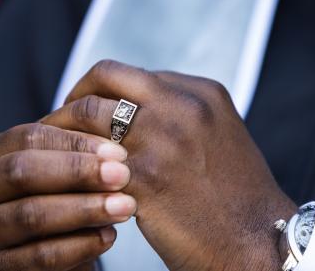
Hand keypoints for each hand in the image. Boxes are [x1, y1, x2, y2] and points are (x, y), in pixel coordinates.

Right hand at [0, 123, 135, 270]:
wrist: (46, 249)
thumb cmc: (57, 198)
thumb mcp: (59, 170)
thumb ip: (76, 152)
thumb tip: (114, 142)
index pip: (30, 137)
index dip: (76, 142)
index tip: (118, 152)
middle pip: (23, 171)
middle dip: (78, 172)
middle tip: (122, 175)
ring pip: (32, 214)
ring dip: (85, 209)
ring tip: (125, 206)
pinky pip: (41, 256)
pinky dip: (81, 245)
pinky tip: (109, 235)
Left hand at [42, 60, 296, 270]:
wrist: (259, 240)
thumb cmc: (238, 195)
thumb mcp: (220, 135)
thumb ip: (183, 115)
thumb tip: (140, 110)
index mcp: (202, 92)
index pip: (135, 74)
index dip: (106, 89)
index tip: (91, 107)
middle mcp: (182, 105)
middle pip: (107, 77)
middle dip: (77, 94)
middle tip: (63, 116)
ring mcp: (162, 137)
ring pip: (88, 111)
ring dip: (64, 126)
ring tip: (55, 146)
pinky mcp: (144, 177)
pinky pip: (88, 158)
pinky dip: (71, 163)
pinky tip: (69, 177)